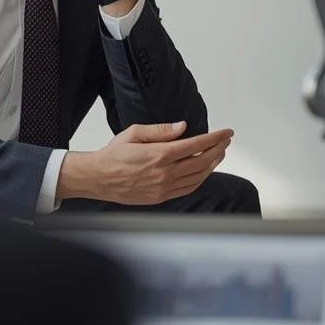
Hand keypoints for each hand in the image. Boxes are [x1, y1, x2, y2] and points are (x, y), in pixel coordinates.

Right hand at [57, 122, 233, 204]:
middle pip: (201, 161)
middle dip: (218, 150)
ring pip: (198, 177)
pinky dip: (200, 179)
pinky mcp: (160, 197)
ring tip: (219, 154)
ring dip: (212, 165)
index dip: (214, 138)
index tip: (226, 133)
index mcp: (159, 155)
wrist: (98, 178)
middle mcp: (164, 173)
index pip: (195, 145)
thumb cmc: (113, 154)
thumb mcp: (134, 133)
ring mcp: (163, 188)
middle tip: (226, 141)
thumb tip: (183, 127)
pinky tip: (204, 171)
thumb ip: (160, 130)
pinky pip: (188, 189)